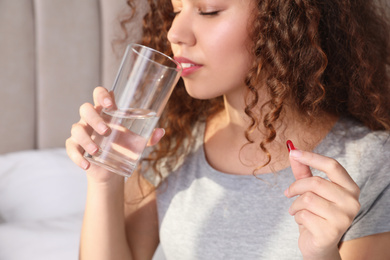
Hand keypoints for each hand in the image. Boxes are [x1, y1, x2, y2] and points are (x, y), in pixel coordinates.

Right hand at [65, 86, 164, 182]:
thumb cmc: (123, 147)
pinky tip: (87, 164)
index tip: (110, 103)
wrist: (112, 169)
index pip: (99, 94)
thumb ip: (149, 137)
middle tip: (107, 131)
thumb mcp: (137, 142)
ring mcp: (82, 132)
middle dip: (94, 119)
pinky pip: (71, 148)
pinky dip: (77, 156)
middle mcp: (91, 119)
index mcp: (106, 112)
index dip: (101, 94)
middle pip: (85, 109)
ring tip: (97, 151)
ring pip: (76, 129)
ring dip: (86, 140)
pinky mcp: (75, 147)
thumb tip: (161, 132)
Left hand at [285, 143, 359, 259]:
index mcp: (350, 188)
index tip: (293, 152)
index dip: (311, 157)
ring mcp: (343, 218)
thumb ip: (303, 171)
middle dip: (296, 186)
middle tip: (288, 192)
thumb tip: (292, 151)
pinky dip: (297, 217)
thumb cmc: (315, 213)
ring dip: (295, 204)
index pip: (333, 166)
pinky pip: (303, 215)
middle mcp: (352, 202)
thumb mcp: (310, 189)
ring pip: (307, 199)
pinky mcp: (331, 232)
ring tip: (296, 210)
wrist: (318, 244)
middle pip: (316, 182)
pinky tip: (303, 222)